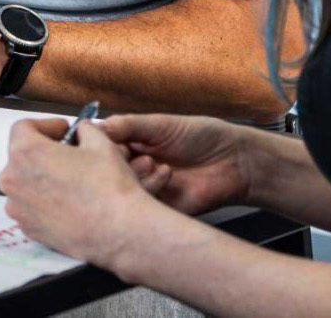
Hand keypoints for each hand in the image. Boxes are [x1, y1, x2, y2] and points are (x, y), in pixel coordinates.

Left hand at [0, 117, 167, 268]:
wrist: (120, 232)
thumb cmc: (109, 183)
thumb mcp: (100, 142)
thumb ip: (84, 129)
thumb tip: (81, 130)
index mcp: (25, 151)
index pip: (23, 128)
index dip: (46, 126)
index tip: (65, 132)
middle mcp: (12, 179)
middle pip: (21, 155)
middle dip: (43, 152)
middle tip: (69, 156)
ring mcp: (17, 207)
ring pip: (24, 182)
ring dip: (42, 177)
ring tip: (69, 182)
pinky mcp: (27, 229)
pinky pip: (29, 207)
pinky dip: (43, 201)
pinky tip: (68, 204)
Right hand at [100, 113, 252, 215]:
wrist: (234, 162)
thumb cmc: (200, 136)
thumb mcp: (161, 123)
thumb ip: (128, 125)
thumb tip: (95, 127)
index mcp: (130, 143)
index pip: (100, 147)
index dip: (98, 145)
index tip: (101, 142)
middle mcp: (133, 166)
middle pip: (106, 170)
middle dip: (114, 162)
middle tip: (127, 154)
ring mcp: (145, 188)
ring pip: (122, 188)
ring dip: (135, 174)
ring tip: (152, 163)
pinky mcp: (159, 208)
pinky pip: (142, 206)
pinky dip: (150, 190)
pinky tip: (165, 176)